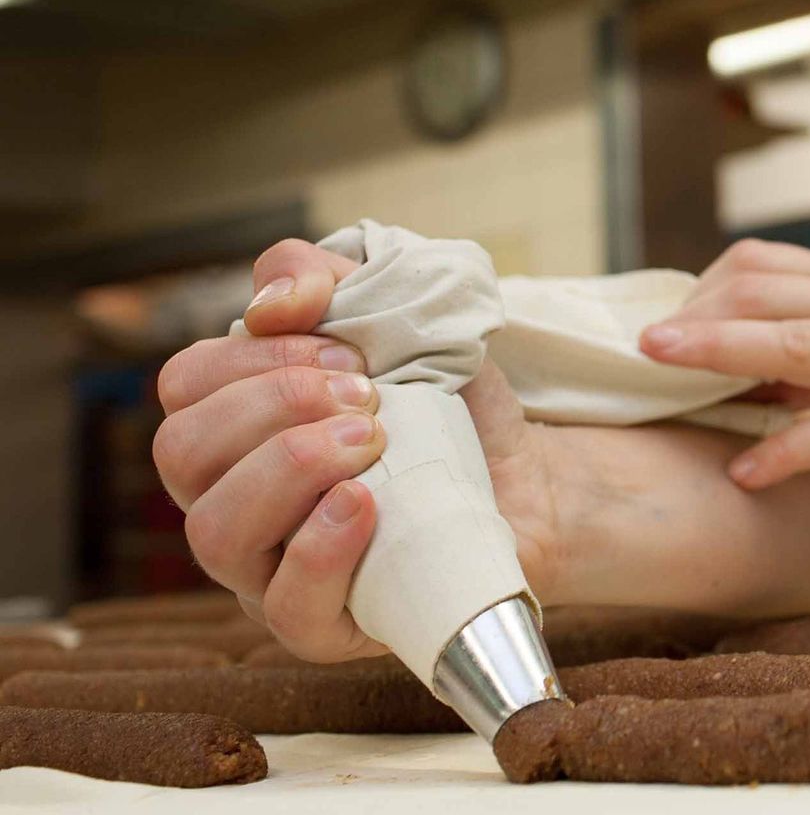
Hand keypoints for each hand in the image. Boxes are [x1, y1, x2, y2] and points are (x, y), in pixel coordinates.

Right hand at [153, 239, 563, 661]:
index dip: (254, 358)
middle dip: (272, 406)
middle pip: (181, 454)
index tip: (348, 354)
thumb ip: (330, 280)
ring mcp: (269, 569)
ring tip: (371, 443)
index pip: (185, 384)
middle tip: (367, 397)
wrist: (530, 479)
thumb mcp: (401, 317)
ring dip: (290, 469)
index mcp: (236, 423)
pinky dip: (320, 550)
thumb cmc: (449, 404)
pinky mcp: (324, 626)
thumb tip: (271, 300)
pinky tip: (367, 506)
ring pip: (213, 533)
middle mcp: (235, 497)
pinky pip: (284, 608)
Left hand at [639, 240, 809, 489]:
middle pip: (766, 292)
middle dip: (695, 316)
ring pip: (799, 343)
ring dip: (724, 354)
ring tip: (663, 374)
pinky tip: (750, 474)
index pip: (761, 266)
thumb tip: (739, 378)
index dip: (702, 292)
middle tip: (637, 345)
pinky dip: (792, 447)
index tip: (662, 331)